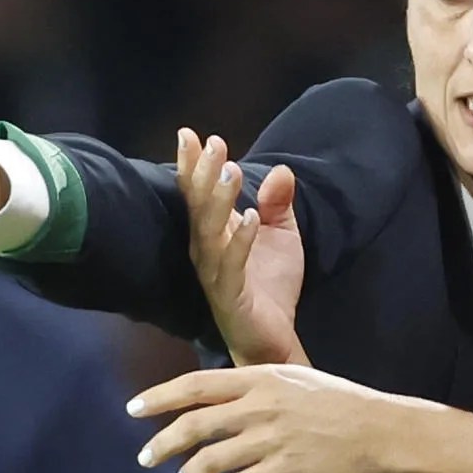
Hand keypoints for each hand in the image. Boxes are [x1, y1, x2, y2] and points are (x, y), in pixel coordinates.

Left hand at [129, 364, 428, 472]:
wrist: (380, 432)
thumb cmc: (339, 404)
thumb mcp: (294, 379)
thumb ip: (254, 386)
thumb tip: (215, 398)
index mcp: (261, 379)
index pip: (196, 386)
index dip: (159, 398)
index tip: (133, 410)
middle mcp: (261, 407)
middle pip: (194, 426)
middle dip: (162, 443)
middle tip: (146, 458)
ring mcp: (272, 441)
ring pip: (210, 461)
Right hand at [174, 130, 305, 366]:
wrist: (274, 338)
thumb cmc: (269, 286)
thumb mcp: (281, 236)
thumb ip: (277, 204)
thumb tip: (282, 170)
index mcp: (213, 233)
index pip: (198, 194)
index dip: (193, 165)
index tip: (190, 133)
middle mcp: (206, 250)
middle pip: (199, 207)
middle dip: (203, 173)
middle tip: (213, 143)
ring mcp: (214, 274)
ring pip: (210, 232)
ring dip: (219, 200)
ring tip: (231, 170)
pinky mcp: (229, 296)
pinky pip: (231, 266)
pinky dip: (240, 241)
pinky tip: (250, 218)